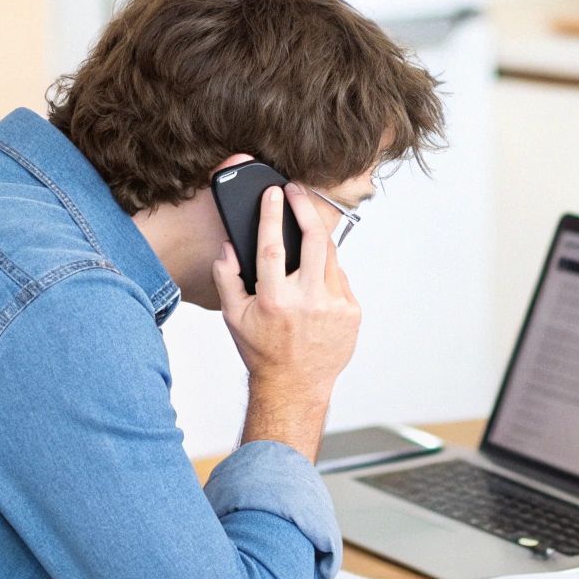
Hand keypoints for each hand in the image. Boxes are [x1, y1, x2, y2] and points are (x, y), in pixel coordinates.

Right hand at [213, 182, 360, 458]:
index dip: (272, 214)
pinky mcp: (352, 311)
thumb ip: (226, 278)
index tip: (273, 192)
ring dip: (316, 244)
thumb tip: (228, 246)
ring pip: (330, 256)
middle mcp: (308, 301)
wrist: (296, 386)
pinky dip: (327, 274)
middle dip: (305, 208)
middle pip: (315, 239)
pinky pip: (340, 278)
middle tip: (296, 192)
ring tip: (302, 244)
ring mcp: (335, 306)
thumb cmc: (263, 351)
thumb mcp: (233, 317)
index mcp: (274, 300)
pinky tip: (314, 286)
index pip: (273, 246)